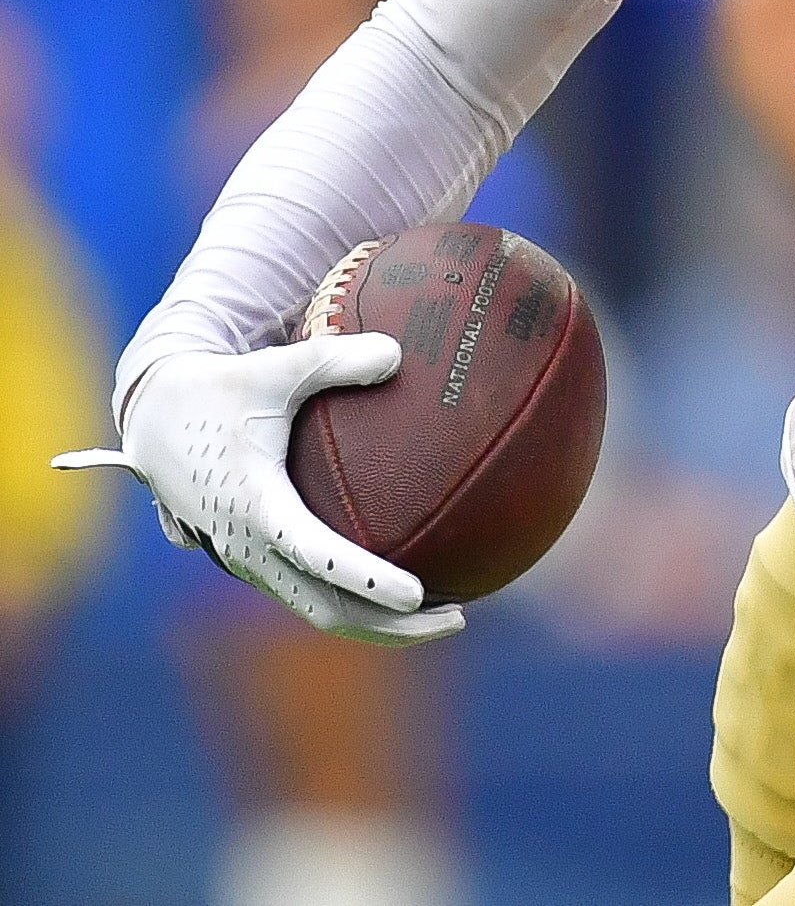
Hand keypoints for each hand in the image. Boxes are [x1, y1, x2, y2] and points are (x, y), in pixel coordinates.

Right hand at [54, 340, 462, 642]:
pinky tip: (403, 595)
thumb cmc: (219, 390)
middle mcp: (246, 546)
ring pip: (315, 608)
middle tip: (457, 621)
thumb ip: (331, 359)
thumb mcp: (271, 369)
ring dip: (375, 622)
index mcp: (252, 506)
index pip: (317, 556)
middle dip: (388, 625)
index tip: (417, 595)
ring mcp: (246, 559)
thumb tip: (396, 353)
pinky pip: (307, 593)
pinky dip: (353, 603)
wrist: (154, 417)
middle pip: (323, 606)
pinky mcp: (252, 557)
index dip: (367, 579)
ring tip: (447, 616)